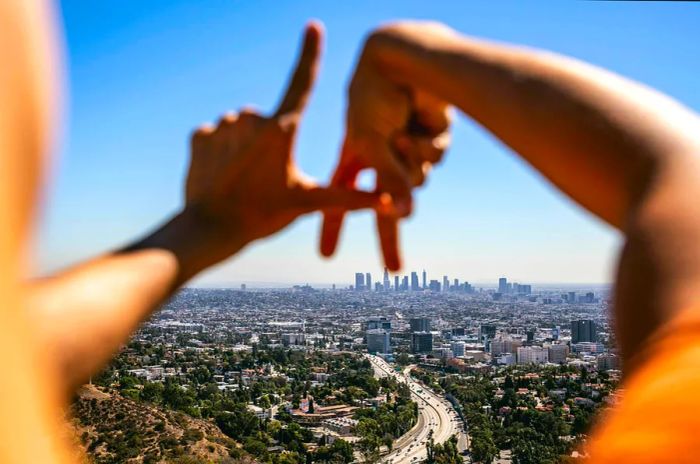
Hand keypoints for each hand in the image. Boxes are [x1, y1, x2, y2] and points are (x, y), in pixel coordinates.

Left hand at [184, 22, 377, 265]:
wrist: (209, 229)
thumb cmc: (262, 216)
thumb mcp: (307, 203)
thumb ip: (348, 198)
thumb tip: (389, 202)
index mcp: (282, 130)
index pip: (301, 82)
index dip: (310, 53)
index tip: (313, 26)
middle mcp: (251, 119)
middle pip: (269, 121)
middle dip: (270, 143)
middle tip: (266, 179)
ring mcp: (223, 126)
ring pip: (242, 128)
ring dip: (246, 146)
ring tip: (245, 179)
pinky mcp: (200, 136)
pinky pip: (217, 136)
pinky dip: (222, 152)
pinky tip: (223, 175)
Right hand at [319, 23, 452, 270]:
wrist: (407, 59)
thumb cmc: (375, 96)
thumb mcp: (370, 142)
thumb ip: (387, 181)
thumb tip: (406, 217)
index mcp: (354, 158)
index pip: (338, 201)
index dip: (332, 228)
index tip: (326, 256)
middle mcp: (381, 158)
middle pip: (386, 209)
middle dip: (389, 240)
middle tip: (392, 271)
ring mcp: (407, 151)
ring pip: (418, 181)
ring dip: (412, 162)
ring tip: (402, 134)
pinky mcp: (432, 141)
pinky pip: (435, 161)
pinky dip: (428, 146)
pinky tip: (420, 123)